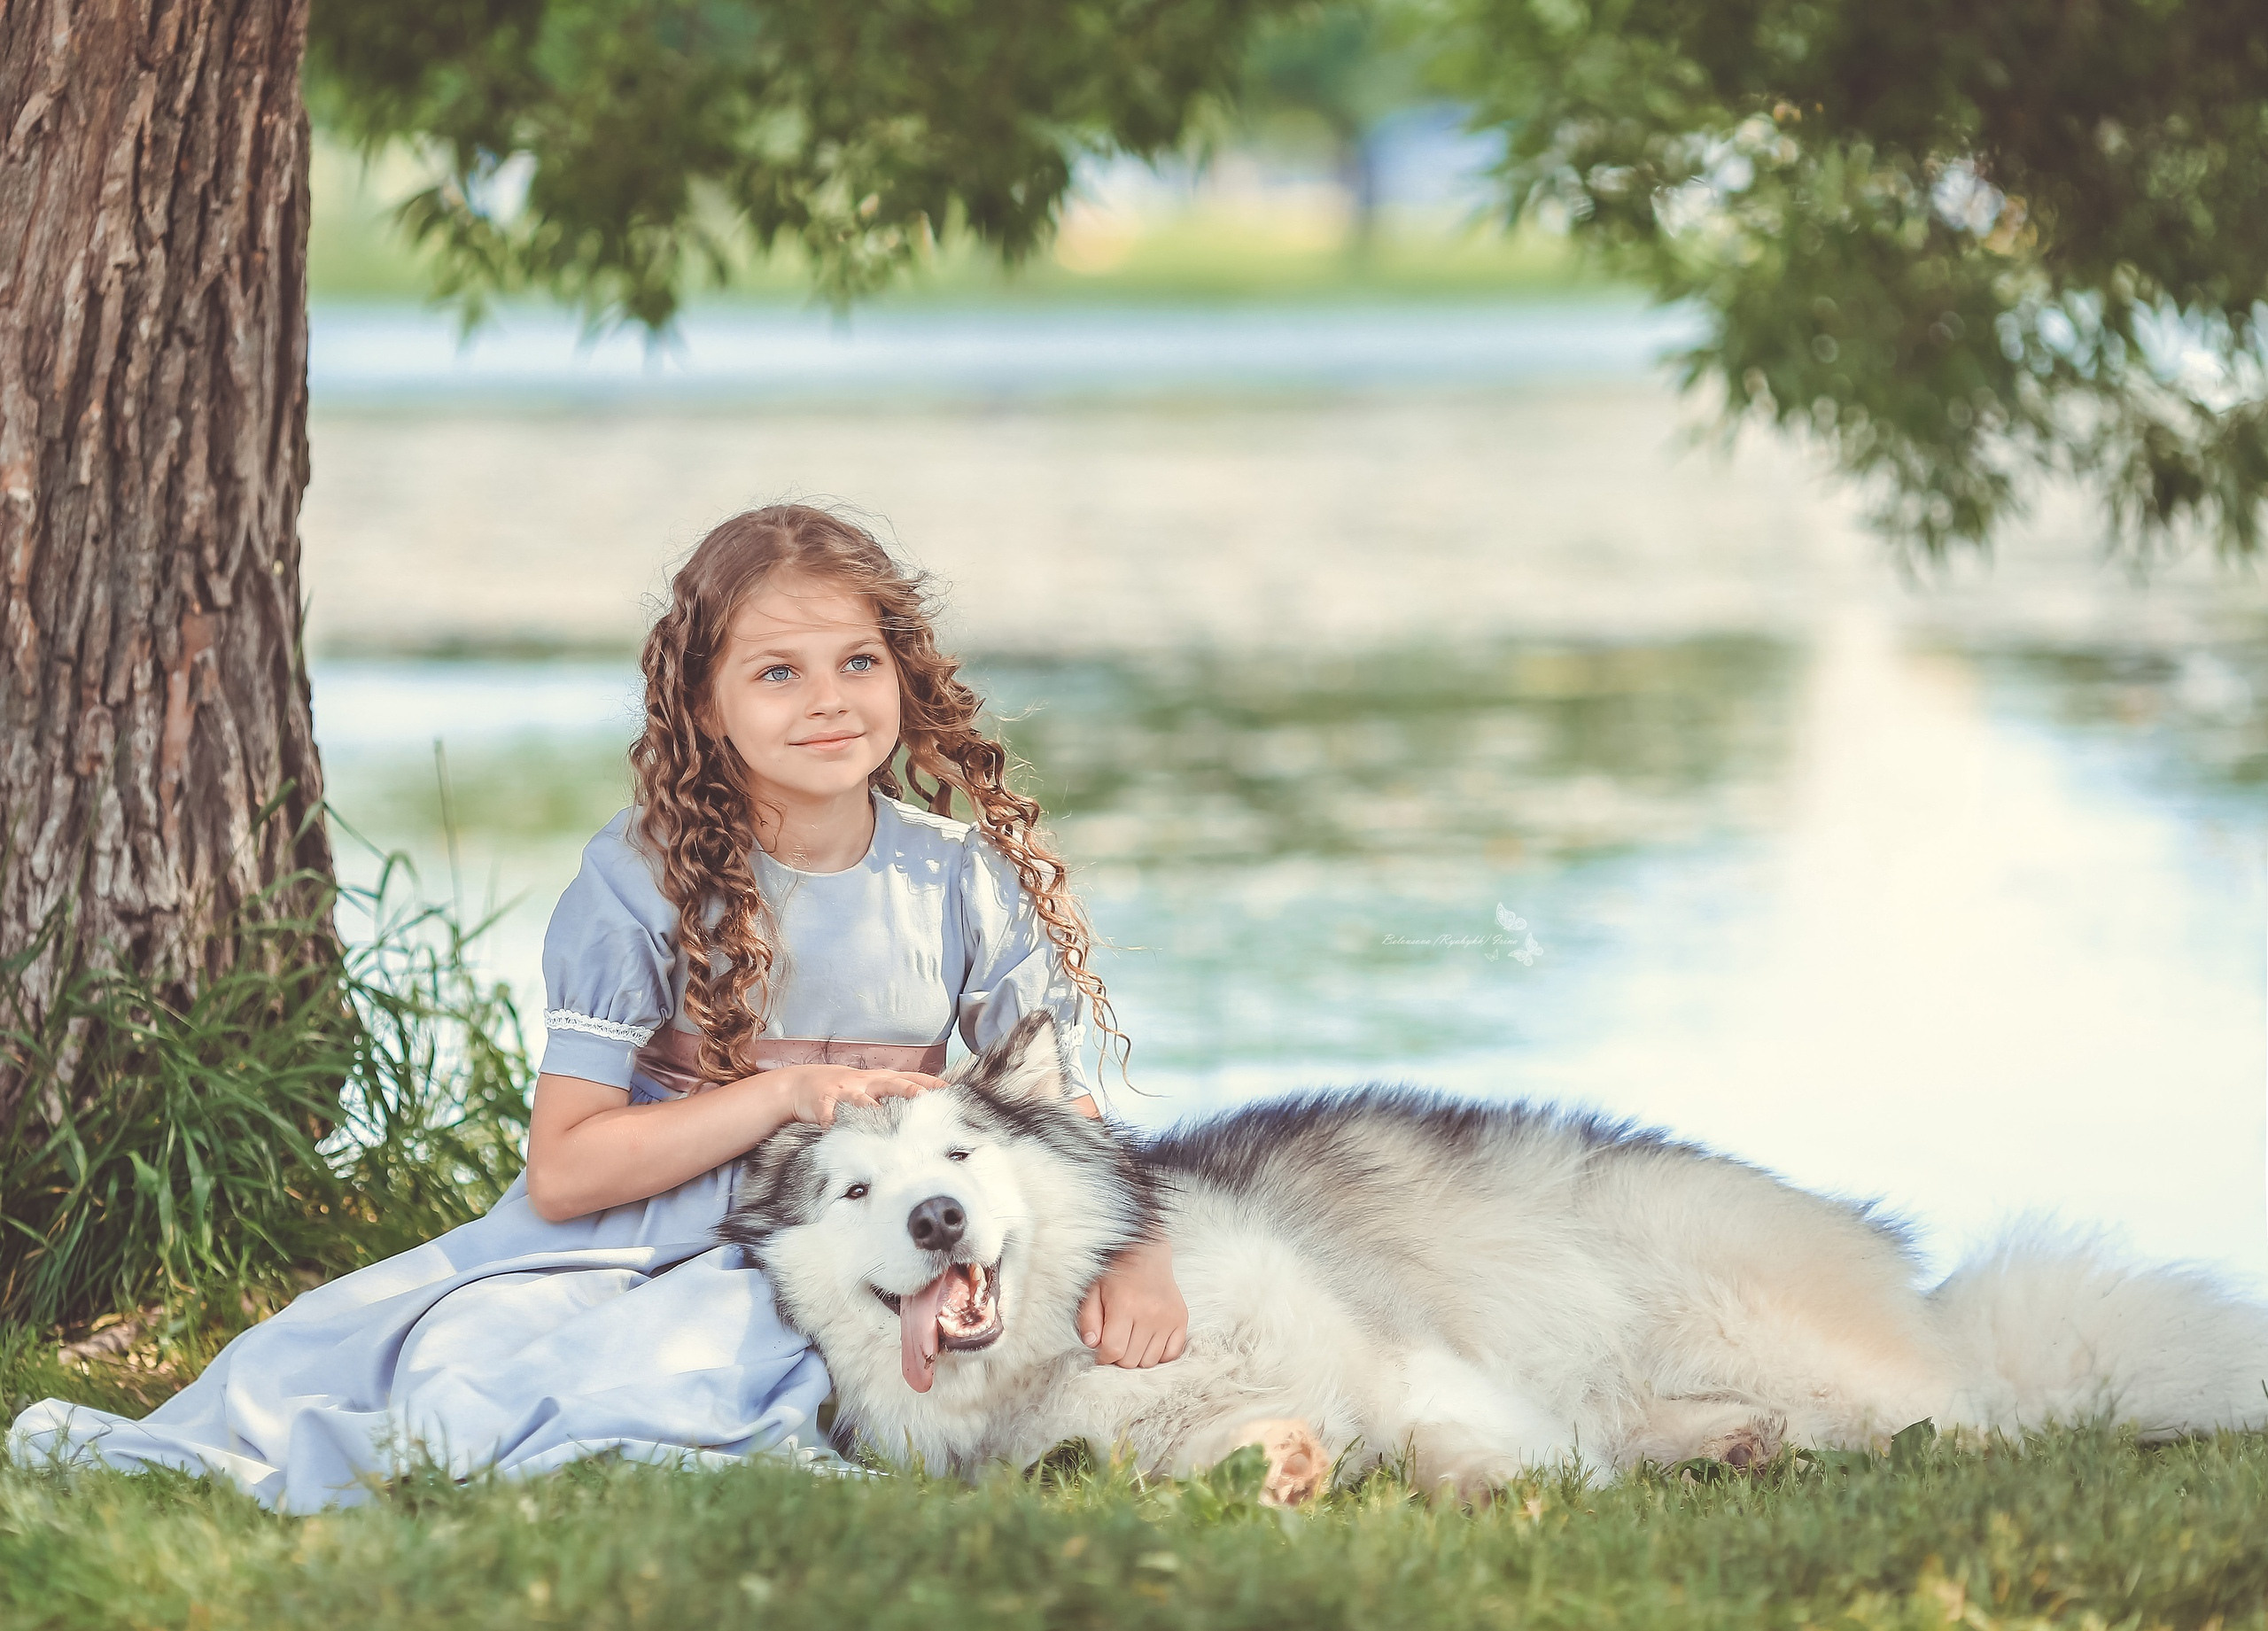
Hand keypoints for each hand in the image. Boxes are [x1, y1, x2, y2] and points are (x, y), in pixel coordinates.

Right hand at [763, 1064, 946, 1127]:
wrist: (799, 1084)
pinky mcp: (823, 1105)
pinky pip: (832, 1118)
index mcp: (877, 1079)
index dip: (929, 1083)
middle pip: (890, 1084)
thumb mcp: (868, 1086)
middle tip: (924, 1097)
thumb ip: (891, 1096)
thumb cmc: (841, 1089)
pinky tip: (842, 1137)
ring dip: (872, 1110)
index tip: (949, 1090)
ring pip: (861, 1101)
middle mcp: (863, 1083)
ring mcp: (843, 1092)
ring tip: (883, 1119)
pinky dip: (836, 1127)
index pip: (910, 1077)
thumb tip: (922, 1108)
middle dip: (907, 1089)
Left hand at [1078, 1237, 1186, 1367]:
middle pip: (1131, 1360)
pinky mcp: (1181, 1319)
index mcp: (1125, 1305)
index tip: (1101, 1351)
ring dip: (1137, 1357)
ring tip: (1131, 1341)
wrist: (1146, 1253)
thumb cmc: (1115, 1273)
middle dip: (1118, 1358)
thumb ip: (1088, 1319)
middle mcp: (1150, 1313)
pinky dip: (1158, 1355)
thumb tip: (1092, 1344)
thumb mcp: (1092, 1291)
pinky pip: (1171, 1354)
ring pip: (1150, 1361)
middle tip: (1115, 1344)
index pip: (1113, 1350)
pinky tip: (1148, 1343)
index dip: (1103, 1357)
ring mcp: (1168, 1318)